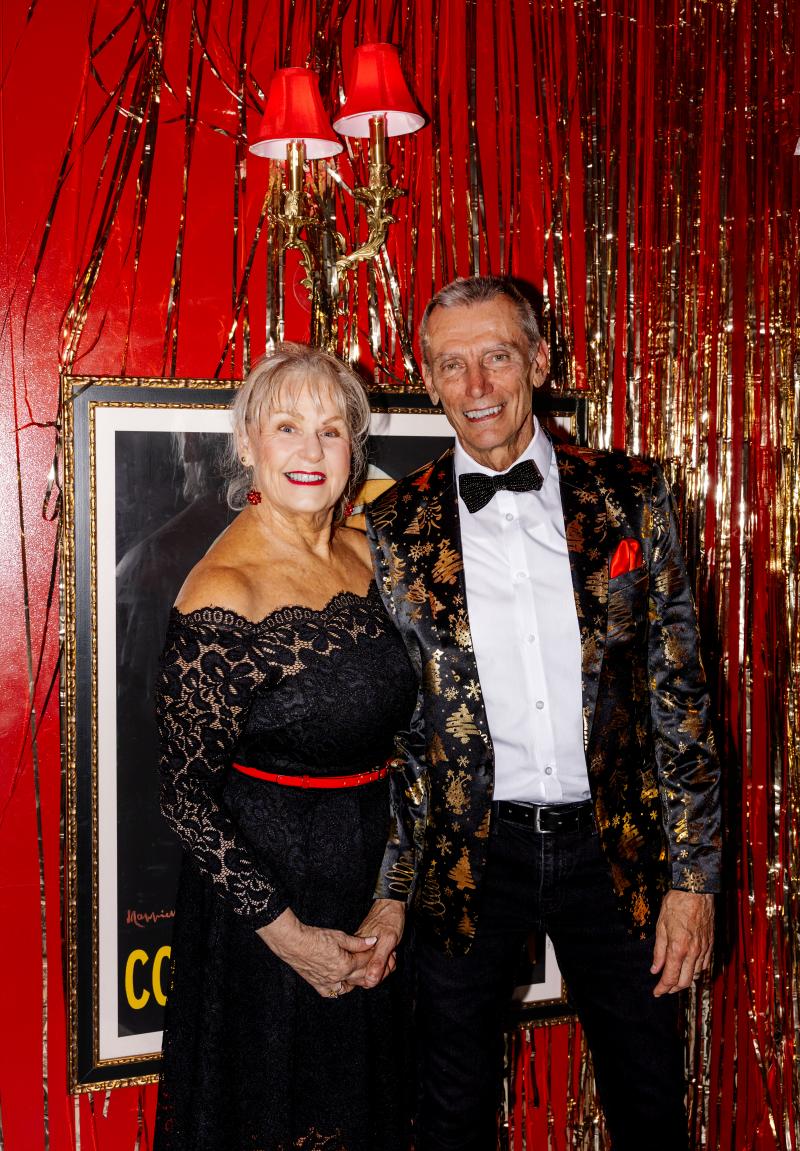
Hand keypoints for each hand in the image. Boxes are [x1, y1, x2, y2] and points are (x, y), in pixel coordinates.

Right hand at [257, 908, 376, 997]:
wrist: (294, 943)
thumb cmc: (315, 937)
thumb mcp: (339, 936)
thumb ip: (357, 942)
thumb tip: (373, 942)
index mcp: (346, 965)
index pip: (366, 961)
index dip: (373, 953)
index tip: (376, 948)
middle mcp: (339, 978)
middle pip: (361, 975)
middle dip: (369, 966)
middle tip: (372, 958)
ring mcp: (329, 983)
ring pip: (350, 986)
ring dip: (358, 979)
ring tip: (360, 969)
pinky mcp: (319, 985)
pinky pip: (334, 992)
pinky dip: (341, 987)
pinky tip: (344, 981)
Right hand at [350, 899, 405, 988]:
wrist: (390, 905)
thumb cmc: (390, 919)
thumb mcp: (388, 940)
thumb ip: (379, 960)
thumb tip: (371, 980)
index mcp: (357, 951)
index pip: (364, 976)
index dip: (379, 973)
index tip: (389, 961)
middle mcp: (355, 952)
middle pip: (365, 976)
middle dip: (382, 971)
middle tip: (391, 956)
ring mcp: (359, 951)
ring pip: (369, 972)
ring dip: (384, 966)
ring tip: (391, 953)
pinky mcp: (363, 949)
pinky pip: (371, 964)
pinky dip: (383, 962)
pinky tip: (388, 954)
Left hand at [651, 890, 713, 996]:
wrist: (696, 890)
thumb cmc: (675, 904)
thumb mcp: (660, 926)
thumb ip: (659, 951)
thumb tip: (655, 969)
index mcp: (678, 948)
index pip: (671, 977)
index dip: (663, 988)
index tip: (656, 992)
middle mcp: (693, 952)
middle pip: (685, 981)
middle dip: (673, 988)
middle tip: (664, 988)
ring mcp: (704, 949)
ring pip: (696, 975)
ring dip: (685, 980)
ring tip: (675, 979)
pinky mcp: (711, 944)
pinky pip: (705, 965)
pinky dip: (696, 971)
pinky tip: (690, 968)